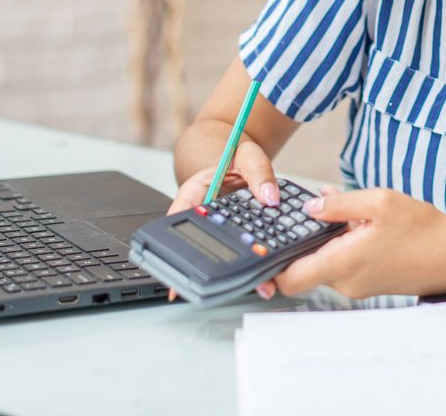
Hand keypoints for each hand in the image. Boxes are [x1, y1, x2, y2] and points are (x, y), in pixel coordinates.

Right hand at [165, 136, 280, 300]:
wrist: (242, 158)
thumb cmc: (238, 156)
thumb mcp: (249, 156)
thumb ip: (259, 173)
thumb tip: (269, 196)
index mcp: (196, 192)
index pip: (180, 219)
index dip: (176, 248)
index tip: (181, 270)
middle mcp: (202, 213)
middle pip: (200, 244)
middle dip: (210, 269)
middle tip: (222, 288)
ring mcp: (217, 226)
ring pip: (221, 253)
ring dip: (234, 272)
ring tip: (254, 286)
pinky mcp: (233, 234)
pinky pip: (238, 251)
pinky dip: (250, 263)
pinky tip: (264, 278)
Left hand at [257, 187, 445, 300]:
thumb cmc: (424, 229)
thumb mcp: (380, 202)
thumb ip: (339, 204)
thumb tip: (309, 208)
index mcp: (343, 263)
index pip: (289, 280)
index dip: (267, 269)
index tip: (254, 253)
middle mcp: (345, 281)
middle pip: (302, 268)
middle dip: (296, 243)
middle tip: (290, 216)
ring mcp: (356, 285)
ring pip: (322, 264)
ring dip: (320, 241)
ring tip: (333, 210)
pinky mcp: (367, 282)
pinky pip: (340, 264)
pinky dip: (338, 245)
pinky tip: (354, 222)